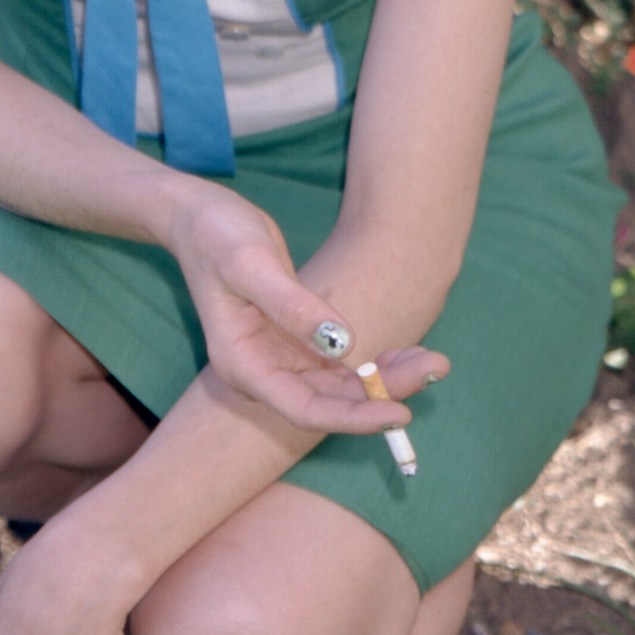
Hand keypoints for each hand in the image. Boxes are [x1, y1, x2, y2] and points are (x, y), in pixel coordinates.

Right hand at [168, 187, 445, 430]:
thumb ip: (292, 306)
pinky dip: (373, 360)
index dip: (354, 417)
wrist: (200, 217)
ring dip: (386, 379)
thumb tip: (342, 344)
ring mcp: (280, 360)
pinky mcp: (294, 343)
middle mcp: (262, 372)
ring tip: (434, 361)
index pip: (304, 409)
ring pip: (341, 387)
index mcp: (243, 365)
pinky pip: (340, 364)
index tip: (399, 411)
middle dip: (384, 393)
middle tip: (435, 366)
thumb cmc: (218, 235)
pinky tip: (408, 351)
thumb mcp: (251, 263)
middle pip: (331, 402)